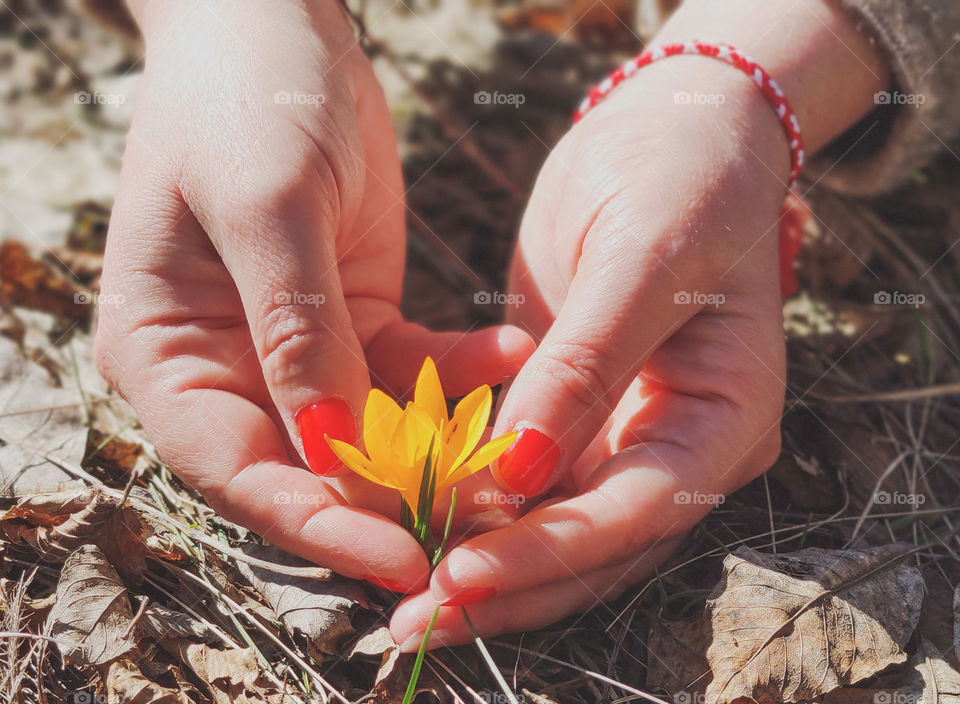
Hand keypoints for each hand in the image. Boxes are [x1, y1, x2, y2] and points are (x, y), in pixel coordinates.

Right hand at [94, 0, 532, 591]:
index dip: (315, 523)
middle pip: (304, 467)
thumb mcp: (268, 208)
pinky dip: (460, 374)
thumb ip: (297, 333)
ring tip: (512, 462)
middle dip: (387, 502)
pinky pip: (411, 372)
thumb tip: (333, 451)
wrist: (276, 28)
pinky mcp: (354, 321)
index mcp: (167, 354)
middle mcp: (225, 368)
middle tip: (476, 530)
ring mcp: (294, 349)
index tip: (400, 558)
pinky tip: (512, 352)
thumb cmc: (244, 102)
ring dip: (436, 451)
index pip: (236, 470)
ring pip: (367, 432)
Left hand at [391, 0, 889, 646]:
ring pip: (552, 525)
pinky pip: (522, 476)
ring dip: (480, 561)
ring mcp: (625, 434)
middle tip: (411, 625)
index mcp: (722, 420)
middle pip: (592, 546)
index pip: (635, 514)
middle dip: (505, 587)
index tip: (460, 578)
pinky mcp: (573, 410)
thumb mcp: (641, 261)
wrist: (670, 131)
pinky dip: (473, 504)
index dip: (548, 552)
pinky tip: (413, 522)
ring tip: (403, 602)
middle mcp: (677, 446)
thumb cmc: (679, 181)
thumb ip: (586, 367)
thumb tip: (522, 471)